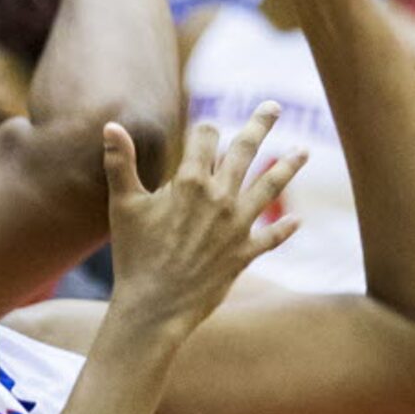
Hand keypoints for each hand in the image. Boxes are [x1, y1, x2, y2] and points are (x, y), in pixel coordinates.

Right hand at [103, 108, 303, 338]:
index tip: (205, 129)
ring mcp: (237, 226)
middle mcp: (221, 197)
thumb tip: (110, 125)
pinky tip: (298, 220)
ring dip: (288, 165)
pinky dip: (285, 229)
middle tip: (273, 106)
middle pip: (246, 150)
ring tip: (304, 150)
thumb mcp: (123, 205)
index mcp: (191, 181)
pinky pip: (271, 237)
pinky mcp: (245, 253)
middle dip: (260, 125)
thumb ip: (119, 163)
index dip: (205, 130)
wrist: (155, 306)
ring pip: (270, 186)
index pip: (206, 136)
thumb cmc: (135, 255)